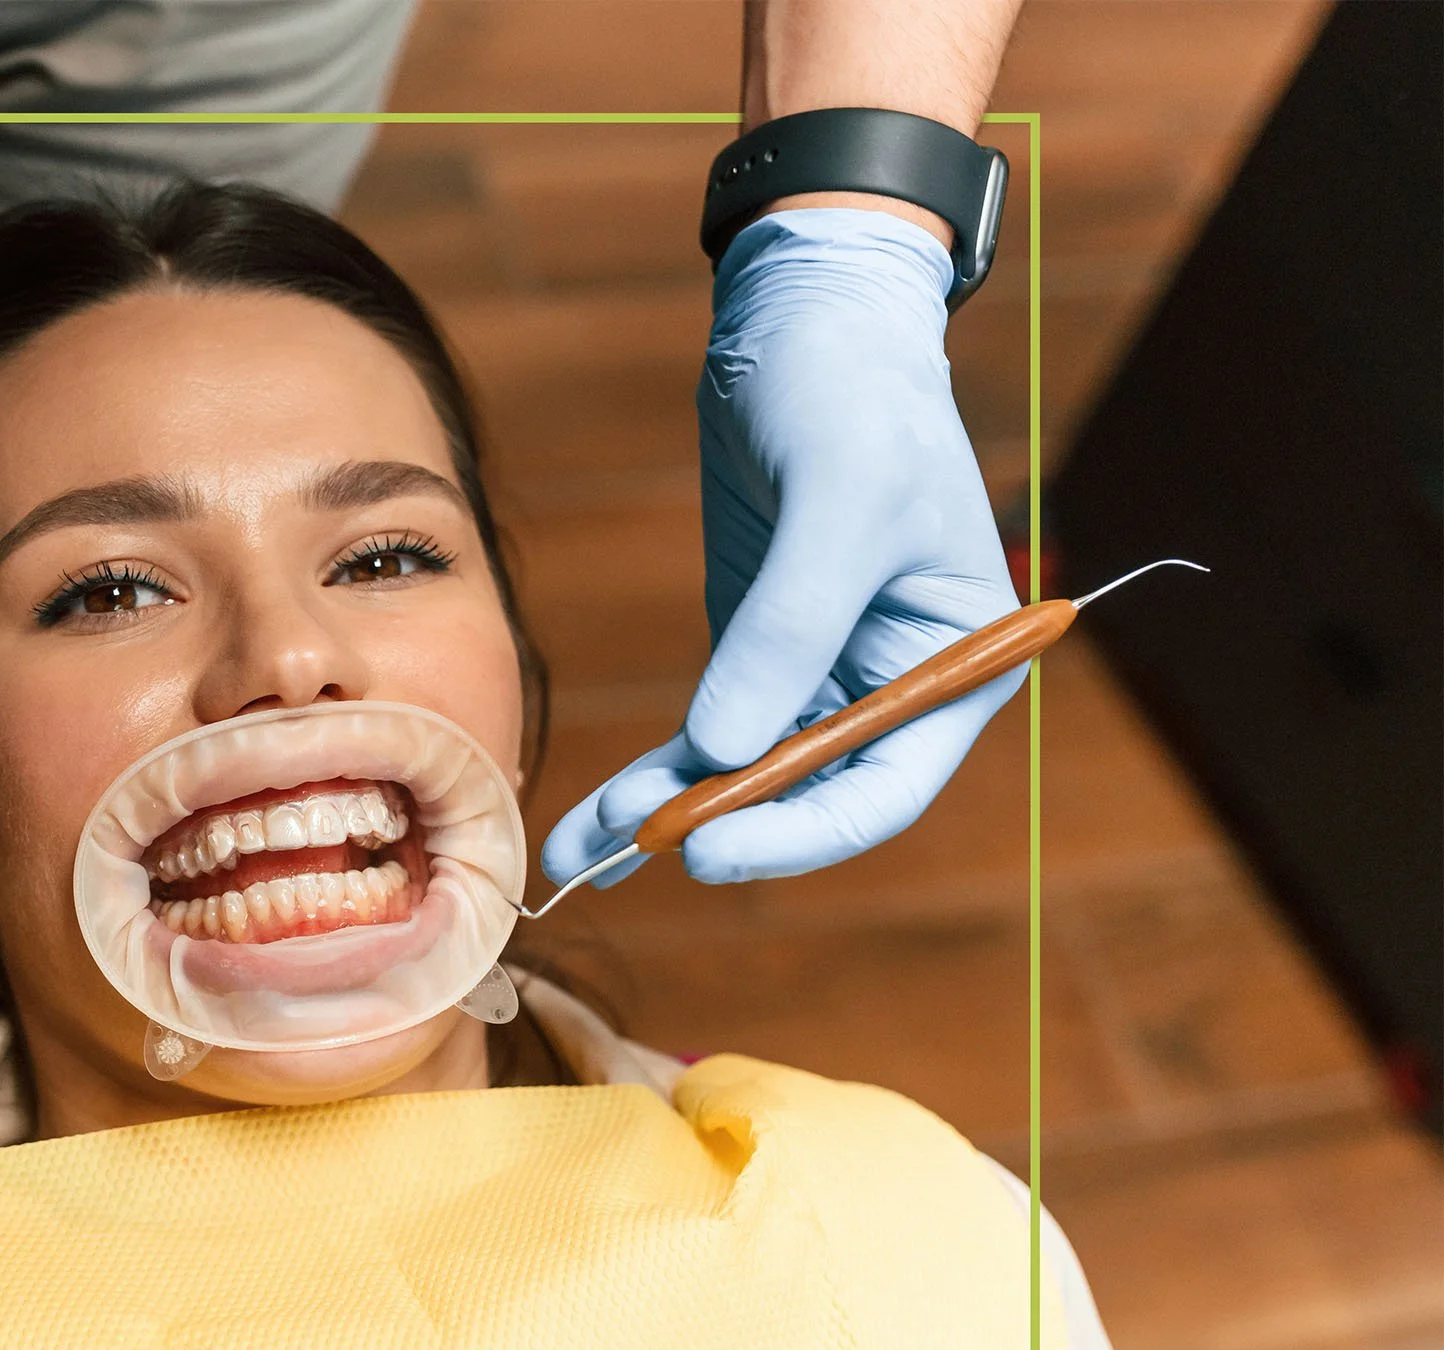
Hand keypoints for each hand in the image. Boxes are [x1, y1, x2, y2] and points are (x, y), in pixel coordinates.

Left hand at [544, 208, 1022, 889]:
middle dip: (716, 829)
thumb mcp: (835, 503)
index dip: (798, 833)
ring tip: (573, 851)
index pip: (884, 788)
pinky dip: (653, 770)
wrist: (808, 315)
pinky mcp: (755, 648)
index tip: (707, 851)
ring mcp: (819, 671)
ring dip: (664, 810)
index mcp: (959, 664)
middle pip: (808, 795)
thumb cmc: (855, 394)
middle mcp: (895, 684)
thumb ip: (786, 629)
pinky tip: (589, 811)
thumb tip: (723, 751)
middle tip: (624, 850)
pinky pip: (706, 731)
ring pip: (744, 771)